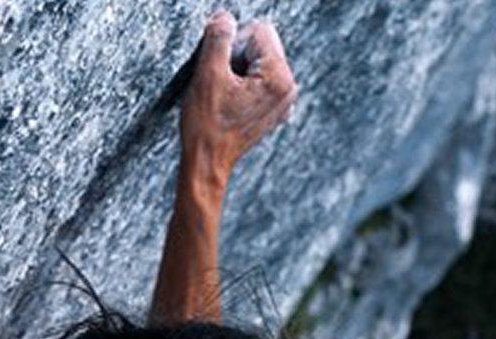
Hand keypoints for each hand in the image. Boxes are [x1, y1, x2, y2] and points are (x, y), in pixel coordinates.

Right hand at [180, 14, 297, 187]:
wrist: (207, 164)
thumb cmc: (206, 126)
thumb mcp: (207, 75)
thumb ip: (219, 37)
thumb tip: (225, 18)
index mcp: (279, 78)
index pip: (259, 30)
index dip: (232, 42)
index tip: (219, 69)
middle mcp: (289, 88)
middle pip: (263, 44)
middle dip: (238, 55)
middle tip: (222, 84)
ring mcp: (284, 101)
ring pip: (260, 61)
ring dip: (239, 70)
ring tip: (226, 95)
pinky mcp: (275, 109)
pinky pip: (260, 79)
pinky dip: (244, 84)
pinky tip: (232, 103)